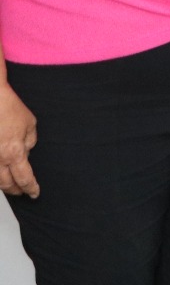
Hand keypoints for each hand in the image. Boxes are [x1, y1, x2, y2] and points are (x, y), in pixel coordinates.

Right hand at [0, 82, 37, 198]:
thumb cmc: (9, 108)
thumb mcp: (30, 124)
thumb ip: (29, 141)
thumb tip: (26, 152)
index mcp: (14, 153)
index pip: (24, 178)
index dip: (30, 188)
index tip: (34, 193)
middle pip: (6, 184)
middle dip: (16, 190)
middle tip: (22, 192)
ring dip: (3, 185)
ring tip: (10, 186)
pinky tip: (0, 174)